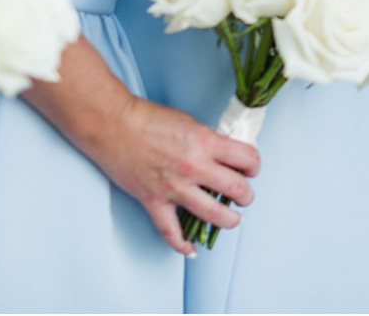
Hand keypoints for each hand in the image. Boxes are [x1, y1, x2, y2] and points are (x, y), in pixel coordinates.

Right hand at [85, 97, 259, 255]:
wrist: (113, 125)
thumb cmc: (149, 119)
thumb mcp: (191, 122)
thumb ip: (209, 141)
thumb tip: (224, 156)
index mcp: (206, 142)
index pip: (246, 158)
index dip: (254, 165)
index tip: (251, 170)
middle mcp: (194, 167)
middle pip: (236, 189)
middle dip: (247, 195)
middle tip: (245, 196)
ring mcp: (174, 187)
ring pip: (212, 214)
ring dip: (228, 220)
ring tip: (232, 219)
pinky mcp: (153, 201)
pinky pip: (170, 231)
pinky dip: (182, 244)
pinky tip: (191, 249)